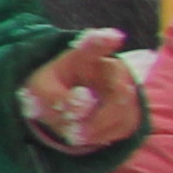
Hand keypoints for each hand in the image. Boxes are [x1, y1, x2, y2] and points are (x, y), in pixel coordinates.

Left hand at [26, 31, 143, 154]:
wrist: (63, 101)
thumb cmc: (51, 89)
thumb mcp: (40, 91)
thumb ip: (56, 97)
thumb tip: (84, 103)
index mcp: (83, 57)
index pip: (94, 46)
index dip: (103, 41)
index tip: (113, 36)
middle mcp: (112, 68)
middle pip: (119, 93)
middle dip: (97, 118)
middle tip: (74, 133)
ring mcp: (127, 88)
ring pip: (123, 114)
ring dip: (97, 130)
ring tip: (74, 134)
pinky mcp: (132, 109)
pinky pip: (124, 127)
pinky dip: (103, 136)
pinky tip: (87, 133)